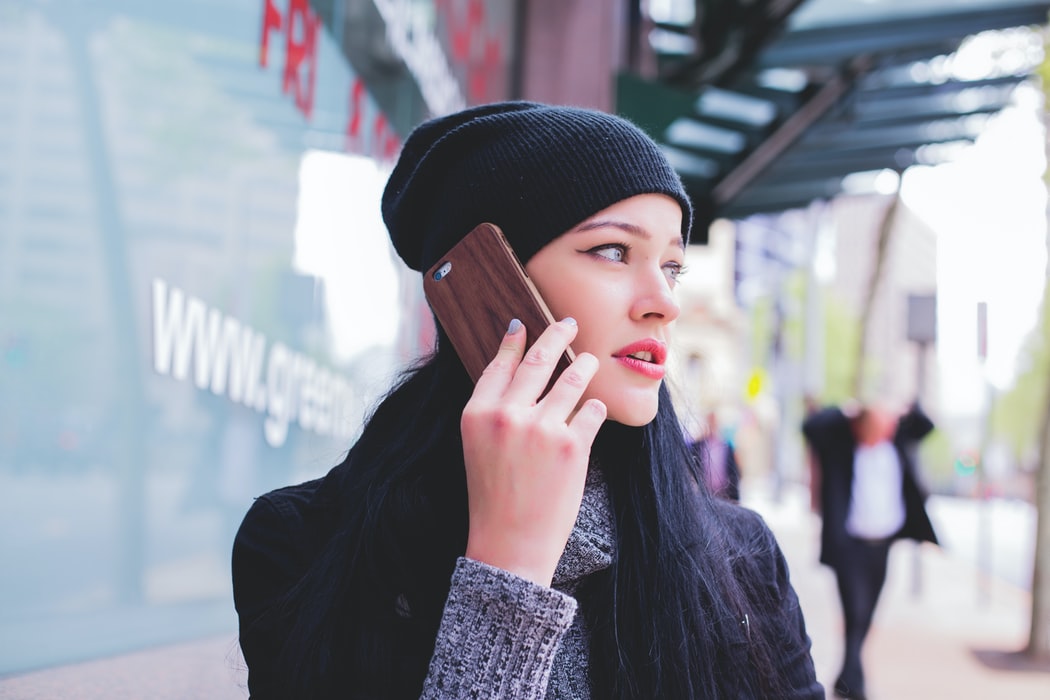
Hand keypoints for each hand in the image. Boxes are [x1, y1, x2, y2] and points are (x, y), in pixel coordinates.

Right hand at [461, 318, 606, 585]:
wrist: (510, 544)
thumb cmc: (493, 497)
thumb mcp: (477, 447)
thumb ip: (494, 410)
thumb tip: (518, 369)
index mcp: (477, 413)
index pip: (500, 364)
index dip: (514, 340)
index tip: (525, 324)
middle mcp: (507, 415)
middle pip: (539, 359)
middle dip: (557, 335)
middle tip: (568, 323)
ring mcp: (541, 428)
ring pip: (572, 379)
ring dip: (583, 366)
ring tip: (589, 361)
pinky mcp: (572, 445)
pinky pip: (591, 411)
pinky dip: (594, 408)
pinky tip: (592, 409)